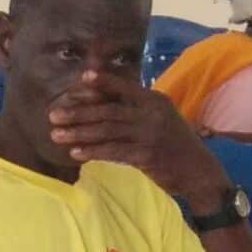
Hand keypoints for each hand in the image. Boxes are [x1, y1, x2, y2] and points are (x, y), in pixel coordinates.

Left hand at [46, 70, 230, 204]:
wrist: (198, 171)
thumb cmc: (174, 144)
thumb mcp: (160, 118)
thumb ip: (136, 108)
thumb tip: (104, 100)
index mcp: (155, 99)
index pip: (124, 87)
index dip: (102, 82)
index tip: (80, 80)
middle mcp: (152, 113)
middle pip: (108, 109)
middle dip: (78, 112)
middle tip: (53, 115)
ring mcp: (149, 134)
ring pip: (107, 130)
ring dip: (79, 132)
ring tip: (56, 135)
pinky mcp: (146, 155)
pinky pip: (114, 151)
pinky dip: (93, 152)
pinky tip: (76, 153)